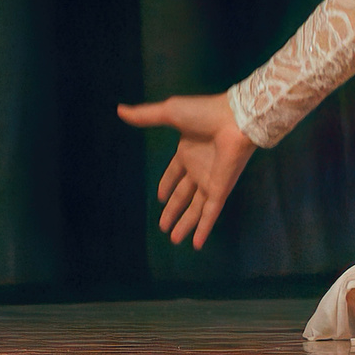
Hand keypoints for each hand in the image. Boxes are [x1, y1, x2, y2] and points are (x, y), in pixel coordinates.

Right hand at [117, 93, 256, 249]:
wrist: (235, 119)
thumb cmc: (205, 114)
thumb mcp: (170, 113)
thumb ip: (146, 116)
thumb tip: (120, 110)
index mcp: (187, 151)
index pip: (174, 173)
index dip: (167, 185)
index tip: (160, 197)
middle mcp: (199, 168)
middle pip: (183, 195)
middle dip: (173, 210)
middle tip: (163, 227)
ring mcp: (210, 181)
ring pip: (195, 208)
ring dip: (185, 224)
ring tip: (173, 240)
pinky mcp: (220, 190)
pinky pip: (210, 213)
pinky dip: (203, 229)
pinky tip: (196, 244)